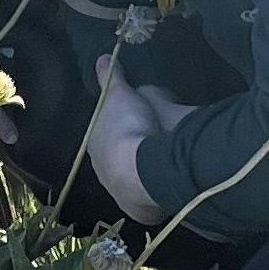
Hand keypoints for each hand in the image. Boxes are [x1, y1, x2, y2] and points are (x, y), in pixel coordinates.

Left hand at [87, 56, 170, 225]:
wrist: (142, 170)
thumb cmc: (127, 128)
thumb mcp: (119, 95)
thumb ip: (111, 78)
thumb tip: (102, 59)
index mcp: (96, 147)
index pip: (105, 136)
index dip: (120, 125)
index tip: (136, 118)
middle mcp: (105, 173)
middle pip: (120, 158)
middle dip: (134, 149)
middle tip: (155, 135)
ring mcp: (122, 194)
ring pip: (134, 178)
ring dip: (146, 169)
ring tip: (167, 157)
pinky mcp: (143, 210)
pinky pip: (151, 198)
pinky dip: (159, 190)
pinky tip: (172, 181)